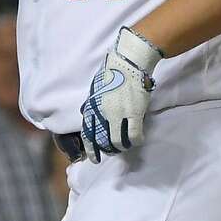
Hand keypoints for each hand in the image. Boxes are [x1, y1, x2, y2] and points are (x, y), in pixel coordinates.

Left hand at [80, 27, 161, 162]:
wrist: (128, 62)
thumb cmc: (112, 73)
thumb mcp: (95, 89)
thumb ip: (91, 104)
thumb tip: (84, 114)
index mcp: (91, 107)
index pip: (87, 134)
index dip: (91, 149)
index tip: (94, 159)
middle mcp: (102, 113)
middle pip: (103, 141)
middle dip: (108, 150)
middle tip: (113, 152)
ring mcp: (118, 114)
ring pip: (118, 141)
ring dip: (122, 147)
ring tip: (125, 146)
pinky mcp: (133, 113)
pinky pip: (133, 135)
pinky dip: (135, 140)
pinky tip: (137, 140)